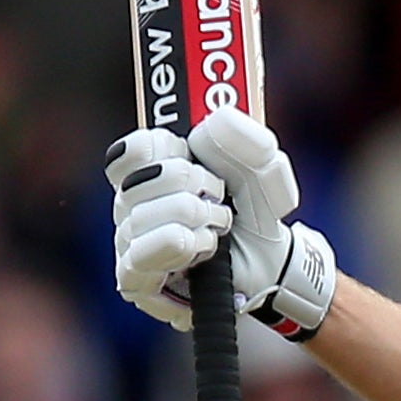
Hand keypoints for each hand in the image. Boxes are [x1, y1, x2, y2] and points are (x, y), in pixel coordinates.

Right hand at [103, 108, 336, 339]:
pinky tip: (204, 249)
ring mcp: (128, 241)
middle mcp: (130, 203)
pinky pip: (141, 255)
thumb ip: (246, 138)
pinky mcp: (134, 279)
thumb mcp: (263, 167)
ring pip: (142, 217)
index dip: (167, 149)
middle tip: (219, 198)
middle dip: (194, 186)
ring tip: (218, 228)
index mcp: (150, 168)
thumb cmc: (255, 210)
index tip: (194, 157)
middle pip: (137, 180)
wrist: (272, 261)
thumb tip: (217, 120)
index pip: (130, 149)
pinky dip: (181, 247)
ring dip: (196, 220)